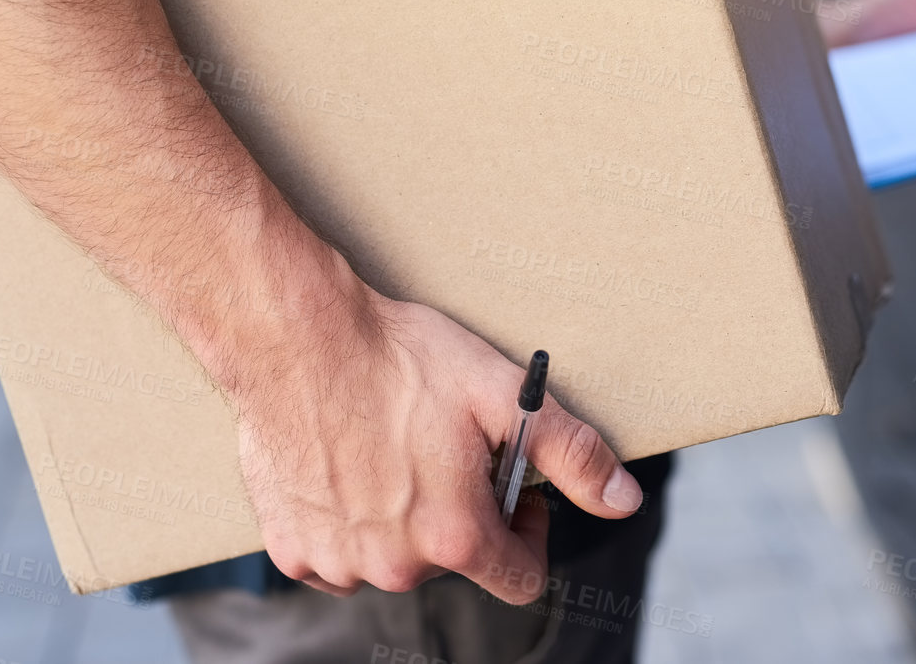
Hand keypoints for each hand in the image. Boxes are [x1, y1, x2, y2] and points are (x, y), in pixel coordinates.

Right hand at [226, 253, 643, 602]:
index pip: (520, 578)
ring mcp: (338, 562)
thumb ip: (572, 455)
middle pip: (455, 561)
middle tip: (447, 449)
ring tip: (394, 451)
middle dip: (462, 513)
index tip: (513, 489)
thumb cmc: (400, 359)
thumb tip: (624, 500)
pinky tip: (349, 468)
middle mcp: (395, 566)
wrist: (297, 337)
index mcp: (455, 535)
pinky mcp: (290, 548)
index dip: (528, 530)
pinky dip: (348, 525)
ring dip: (403, 521)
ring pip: (393, 561)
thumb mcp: (504, 394)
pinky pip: (336, 557)